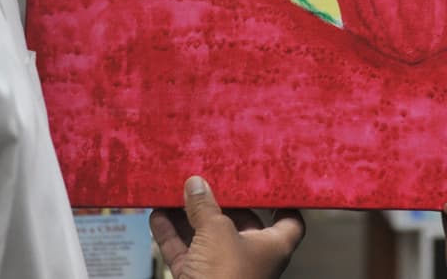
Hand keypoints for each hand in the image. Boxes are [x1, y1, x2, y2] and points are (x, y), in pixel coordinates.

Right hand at [149, 176, 304, 278]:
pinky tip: (157, 214)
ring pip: (206, 236)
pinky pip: (184, 251)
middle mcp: (251, 257)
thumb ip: (205, 206)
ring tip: (177, 191)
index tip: (268, 182)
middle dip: (221, 201)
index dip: (281, 201)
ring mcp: (223, 270)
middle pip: (240, 222)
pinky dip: (171, 234)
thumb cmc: (226, 276)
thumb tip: (196, 185)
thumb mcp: (217, 231)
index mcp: (273, 246)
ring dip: (190, 215)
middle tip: (209, 178)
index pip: (288, 220)